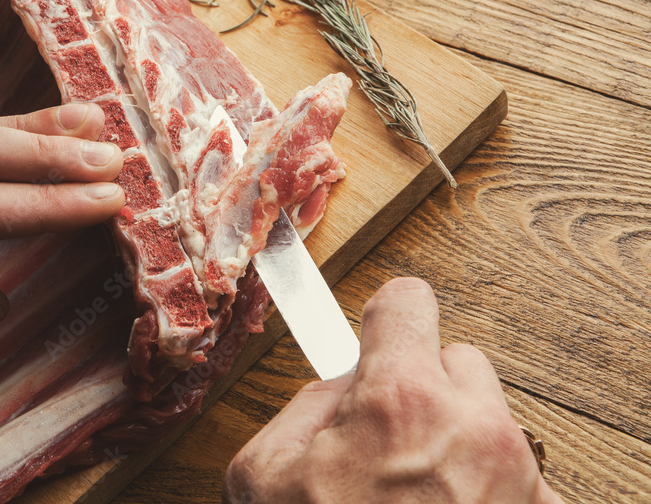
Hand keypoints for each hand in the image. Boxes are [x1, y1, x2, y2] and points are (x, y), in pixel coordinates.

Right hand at [223, 277, 562, 502]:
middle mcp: (475, 428)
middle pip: (460, 360)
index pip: (408, 302)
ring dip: (461, 439)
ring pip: (494, 418)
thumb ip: (305, 407)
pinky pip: (525, 476)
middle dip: (425, 388)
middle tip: (389, 440)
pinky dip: (494, 490)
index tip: (380, 331)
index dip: (386, 317)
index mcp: (400, 401)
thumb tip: (343, 384)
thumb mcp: (263, 474)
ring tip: (420, 493)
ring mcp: (520, 477)